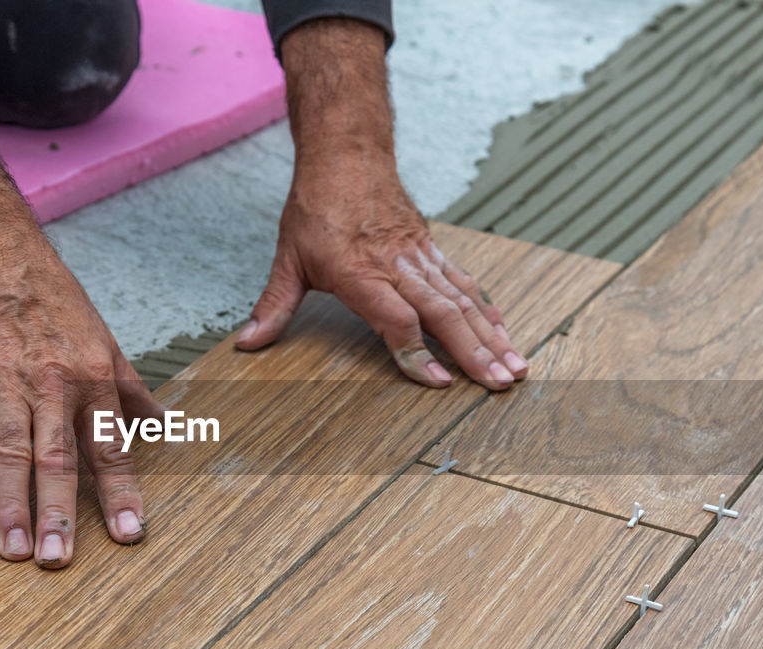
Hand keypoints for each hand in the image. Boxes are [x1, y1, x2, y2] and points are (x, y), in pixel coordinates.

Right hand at [0, 234, 162, 567]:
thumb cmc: (51, 300)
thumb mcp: (104, 340)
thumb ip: (131, 389)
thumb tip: (167, 422)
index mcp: (94, 379)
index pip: (112, 447)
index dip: (121, 493)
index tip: (129, 534)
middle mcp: (55, 386)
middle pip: (59, 460)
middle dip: (59, 514)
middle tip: (58, 559)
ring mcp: (8, 385)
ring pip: (14, 454)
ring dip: (14, 506)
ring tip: (16, 551)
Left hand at [240, 17, 527, 389]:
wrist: (346, 152)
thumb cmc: (316, 206)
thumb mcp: (287, 258)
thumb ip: (274, 306)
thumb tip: (247, 345)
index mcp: (359, 272)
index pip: (395, 319)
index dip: (416, 352)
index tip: (439, 383)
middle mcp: (395, 265)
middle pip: (441, 314)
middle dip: (473, 352)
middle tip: (500, 383)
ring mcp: (418, 257)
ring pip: (461, 301)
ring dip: (490, 337)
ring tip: (515, 368)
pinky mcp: (430, 249)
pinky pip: (464, 283)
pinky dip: (486, 310)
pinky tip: (503, 333)